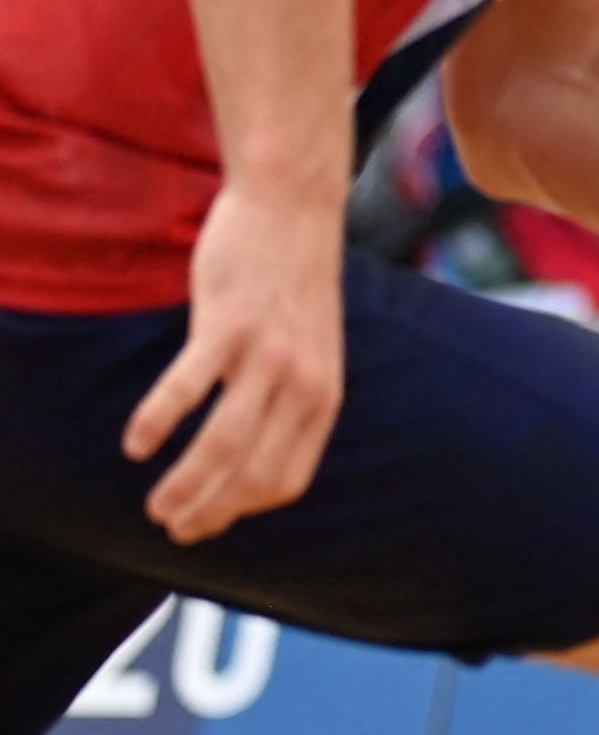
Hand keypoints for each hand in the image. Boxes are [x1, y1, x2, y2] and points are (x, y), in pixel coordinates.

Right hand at [124, 185, 345, 543]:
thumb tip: (257, 453)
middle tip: (173, 528)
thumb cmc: (294, 281)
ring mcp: (266, 354)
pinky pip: (186, 389)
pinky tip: (137, 445)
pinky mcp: (229, 324)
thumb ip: (293, 396)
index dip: (242, 511)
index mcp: (324, 393)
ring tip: (155, 507)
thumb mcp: (314, 347)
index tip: (209, 523)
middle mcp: (301, 381)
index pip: (286, 480)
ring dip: (183, 487)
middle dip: (208, 513)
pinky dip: (157, 423)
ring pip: (221, 446)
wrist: (294, 207)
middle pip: (251, 476)